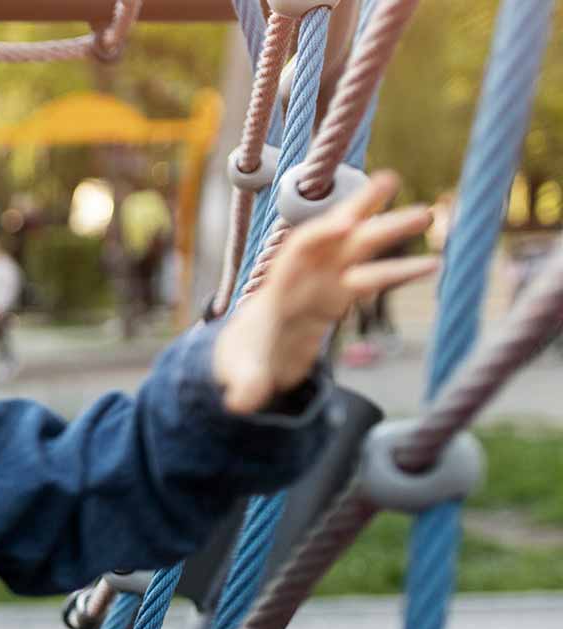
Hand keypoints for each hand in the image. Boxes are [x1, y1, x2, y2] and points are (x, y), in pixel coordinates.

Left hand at [214, 169, 439, 413]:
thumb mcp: (243, 376)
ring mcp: (326, 283)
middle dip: (360, 210)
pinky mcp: (341, 296)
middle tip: (391, 181)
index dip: (322, 236)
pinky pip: (374, 278)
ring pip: (360, 249)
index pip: (299, 252)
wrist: (249, 357)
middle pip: (334, 237)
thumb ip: (245, 386)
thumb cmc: (245, 361)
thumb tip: (241, 403)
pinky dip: (400, 270)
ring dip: (390, 230)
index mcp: (279, 287)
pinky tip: (432, 263)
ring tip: (429, 212)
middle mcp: (304, 277)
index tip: (346, 221)